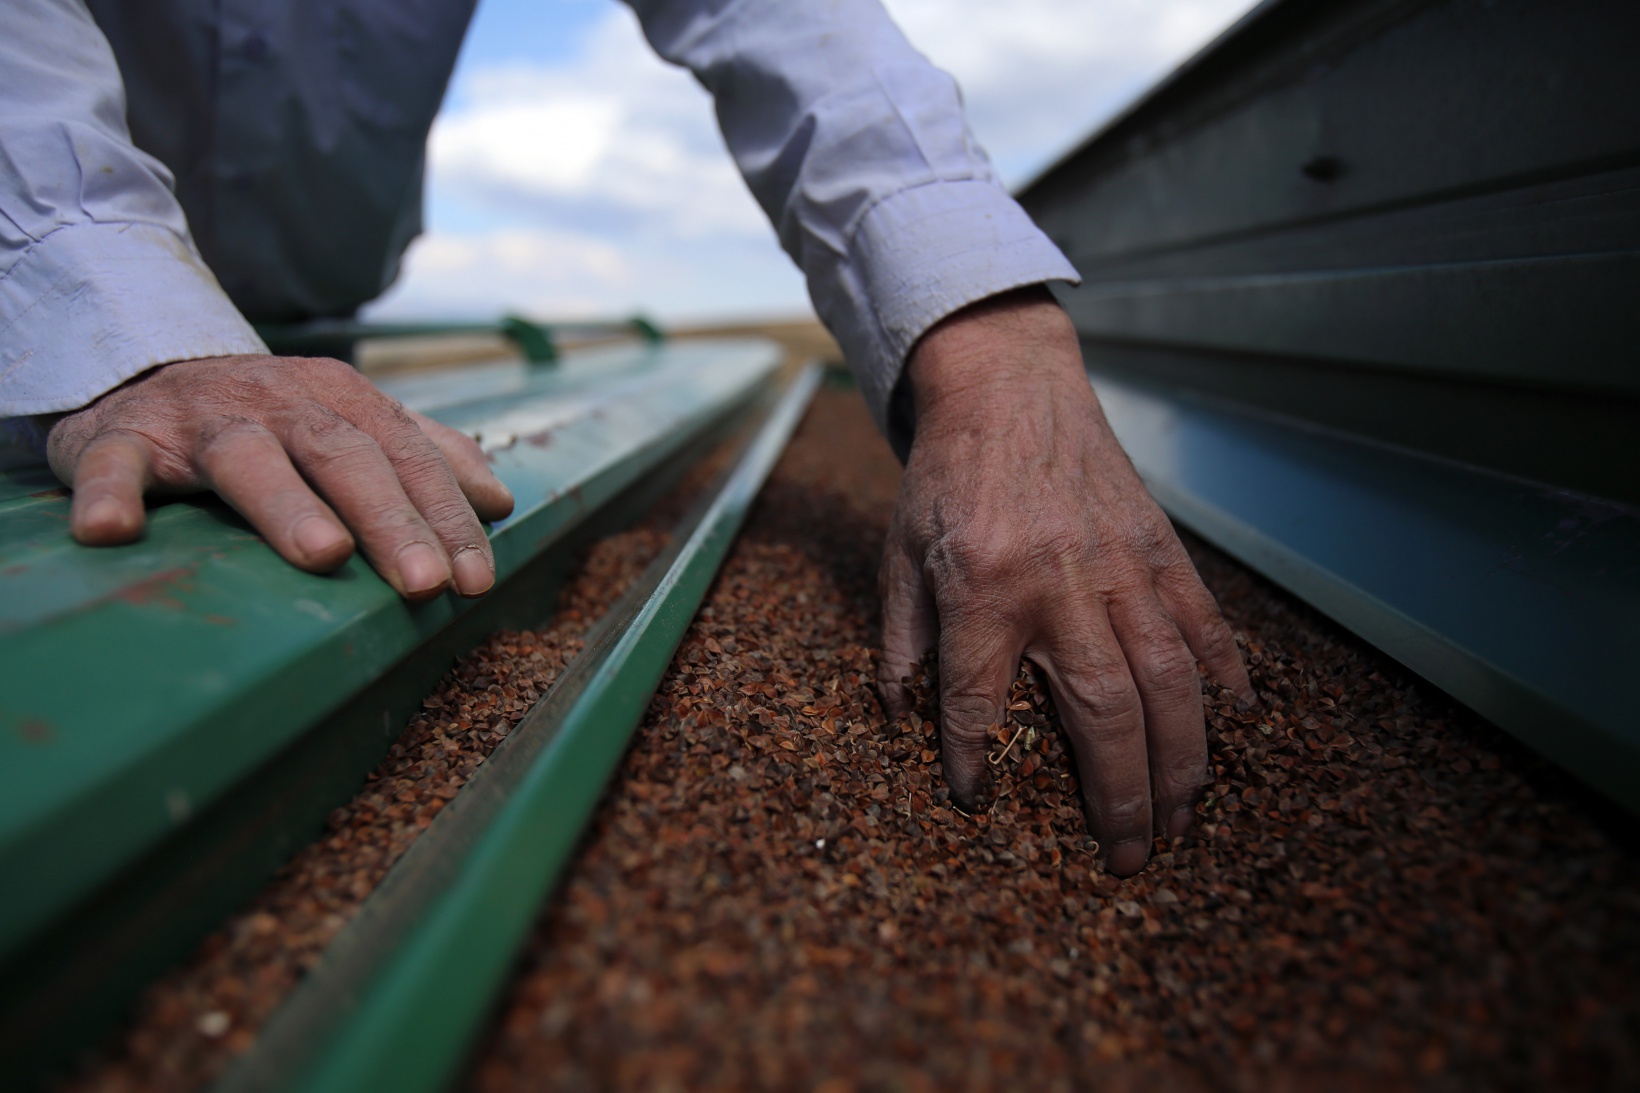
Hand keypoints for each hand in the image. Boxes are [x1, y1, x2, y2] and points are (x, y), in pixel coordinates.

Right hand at [47, 354, 514, 599]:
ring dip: (286, 505)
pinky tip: (112, 532)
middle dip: (391, 520)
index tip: (476, 580)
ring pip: (246, 459)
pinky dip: (108, 493)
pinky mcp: (119, 437)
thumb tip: (500, 498)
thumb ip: (421, 455)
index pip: (408, 459)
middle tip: (425, 582)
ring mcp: (199, 418)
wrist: (146, 370)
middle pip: (344, 458)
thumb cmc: (268, 417)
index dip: (446, 517)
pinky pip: (111, 463)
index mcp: (340, 400)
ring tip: (322, 553)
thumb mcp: (347, 422)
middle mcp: (278, 403)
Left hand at [878, 288, 1254, 875]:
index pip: (976, 701)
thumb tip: (900, 715)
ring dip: (1183, 760)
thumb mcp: (900, 551)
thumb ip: (902, 637)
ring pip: (1167, 682)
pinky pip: (1203, 623)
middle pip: (1101, 712)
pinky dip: (1226, 676)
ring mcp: (1120, 568)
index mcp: (981, 589)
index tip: (977, 800)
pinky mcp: (1160, 548)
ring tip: (1186, 819)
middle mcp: (1057, 586)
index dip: (974, 759)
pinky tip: (1238, 724)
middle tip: (1131, 856)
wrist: (1008, 385)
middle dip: (1119, 795)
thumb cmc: (947, 475)